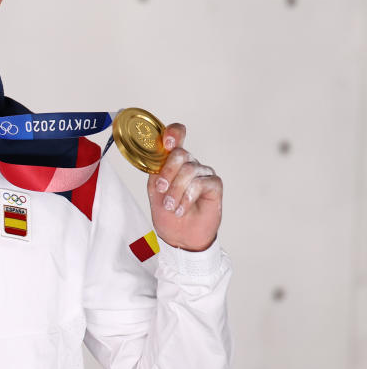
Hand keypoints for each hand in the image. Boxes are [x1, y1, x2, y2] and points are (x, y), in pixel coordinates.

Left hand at [146, 123, 222, 250]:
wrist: (179, 235)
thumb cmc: (168, 212)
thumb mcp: (154, 190)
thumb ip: (156, 171)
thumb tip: (157, 157)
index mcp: (173, 161)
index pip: (177, 136)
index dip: (174, 133)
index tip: (167, 141)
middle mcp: (189, 163)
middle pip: (180, 154)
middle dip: (167, 172)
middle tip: (161, 189)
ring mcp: (203, 173)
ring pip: (189, 171)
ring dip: (176, 191)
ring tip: (171, 206)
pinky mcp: (214, 185)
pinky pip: (200, 183)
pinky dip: (187, 198)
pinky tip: (182, 209)